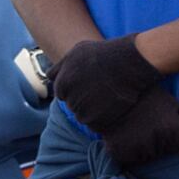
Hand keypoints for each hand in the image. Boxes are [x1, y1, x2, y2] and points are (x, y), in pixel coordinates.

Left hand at [48, 32, 162, 132]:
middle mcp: (71, 99)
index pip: (62, 93)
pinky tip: (112, 105)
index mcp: (63, 83)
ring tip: (107, 96)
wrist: (129, 62)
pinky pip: (96, 125)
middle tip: (100, 88)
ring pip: (83, 117)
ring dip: (93, 110)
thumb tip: (48, 79)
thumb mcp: (77, 52)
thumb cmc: (103, 54)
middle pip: (73, 106)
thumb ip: (60, 67)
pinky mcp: (100, 121)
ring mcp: (85, 111)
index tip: (88, 82)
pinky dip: (103, 119)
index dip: (75, 88)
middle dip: (83, 99)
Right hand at [97, 85, 178, 173]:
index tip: (177, 134)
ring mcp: (141, 149)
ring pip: (152, 157)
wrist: (111, 93)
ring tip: (136, 129)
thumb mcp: (172, 103)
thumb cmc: (146, 97)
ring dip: (147, 147)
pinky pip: (134, 160)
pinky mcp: (123, 155)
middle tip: (149, 124)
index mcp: (174, 129)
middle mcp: (160, 142)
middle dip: (163, 142)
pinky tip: (126, 137)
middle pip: (170, 152)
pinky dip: (131, 152)